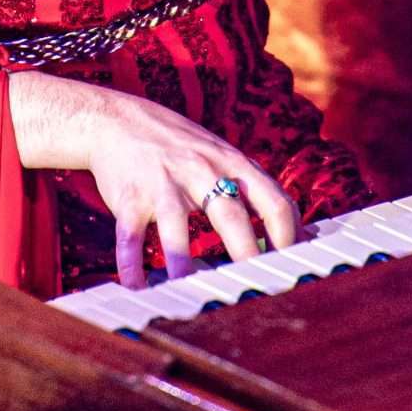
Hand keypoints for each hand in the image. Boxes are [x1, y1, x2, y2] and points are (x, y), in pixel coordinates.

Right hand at [9, 71, 298, 287]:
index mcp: (231, 163)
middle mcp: (200, 170)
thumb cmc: (179, 145)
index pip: (273, 201)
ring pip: (176, 225)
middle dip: (246, 254)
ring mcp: (163, 183)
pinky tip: (136, 286)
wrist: (116, 120)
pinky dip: (131, 262)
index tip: (293, 268)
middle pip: (230, 216)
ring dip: (181, 261)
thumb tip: (295, 228)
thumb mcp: (220, 154)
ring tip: (188, 291)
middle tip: (255, 288)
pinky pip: (131, 234)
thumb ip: (252, 185)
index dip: (288, 236)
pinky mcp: (130, 196)